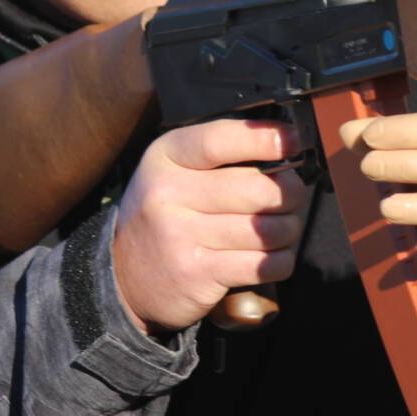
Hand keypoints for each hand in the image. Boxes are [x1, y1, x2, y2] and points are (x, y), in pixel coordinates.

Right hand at [111, 119, 308, 333]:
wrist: (124, 277)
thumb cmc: (165, 215)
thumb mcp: (174, 171)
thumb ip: (219, 154)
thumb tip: (284, 143)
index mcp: (166, 158)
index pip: (220, 140)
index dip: (264, 138)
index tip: (292, 140)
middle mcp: (169, 193)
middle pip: (256, 188)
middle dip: (289, 193)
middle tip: (291, 196)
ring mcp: (180, 236)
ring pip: (266, 229)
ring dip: (287, 230)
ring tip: (280, 228)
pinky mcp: (197, 274)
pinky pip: (263, 264)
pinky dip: (280, 260)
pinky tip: (271, 256)